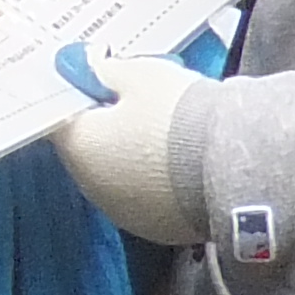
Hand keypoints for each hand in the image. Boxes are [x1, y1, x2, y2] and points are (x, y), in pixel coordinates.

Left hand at [52, 56, 205, 246]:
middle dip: (107, 127)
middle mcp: (92, 187)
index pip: (60, 118)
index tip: (98, 81)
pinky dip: (155, 184)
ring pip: (118, 177)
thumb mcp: (141, 75)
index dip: (78, 97)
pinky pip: (146, 199)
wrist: (234, 167)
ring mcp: (124, 213)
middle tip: (138, 103)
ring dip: (131, 158)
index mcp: (79, 148)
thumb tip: (88, 65)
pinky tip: (180, 166)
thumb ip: (106, 70)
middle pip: (89, 150)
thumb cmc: (179, 114)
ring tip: (166, 134)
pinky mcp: (157, 229)